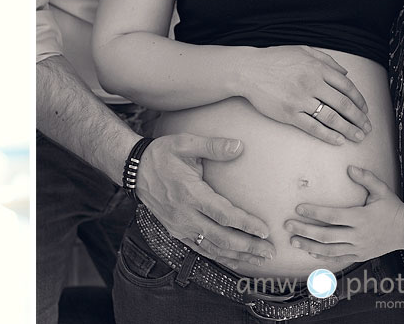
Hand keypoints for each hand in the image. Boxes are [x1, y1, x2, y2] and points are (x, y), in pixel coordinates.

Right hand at [136, 133, 275, 267]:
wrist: (134, 170)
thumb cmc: (161, 154)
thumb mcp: (184, 143)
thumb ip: (212, 146)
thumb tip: (238, 146)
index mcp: (189, 193)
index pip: (221, 214)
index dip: (244, 224)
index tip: (264, 230)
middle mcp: (184, 214)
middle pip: (220, 237)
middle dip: (247, 247)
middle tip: (269, 251)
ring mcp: (179, 226)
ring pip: (211, 248)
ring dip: (237, 256)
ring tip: (259, 260)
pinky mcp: (176, 231)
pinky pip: (200, 249)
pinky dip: (220, 257)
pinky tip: (236, 260)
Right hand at [242, 46, 371, 144]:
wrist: (248, 69)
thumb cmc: (275, 59)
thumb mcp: (302, 50)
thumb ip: (326, 59)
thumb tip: (346, 72)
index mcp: (317, 68)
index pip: (347, 87)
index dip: (360, 101)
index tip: (365, 110)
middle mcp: (312, 83)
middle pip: (344, 105)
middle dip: (359, 119)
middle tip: (367, 129)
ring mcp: (300, 99)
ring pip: (332, 118)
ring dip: (348, 130)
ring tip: (357, 137)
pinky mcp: (289, 113)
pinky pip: (313, 127)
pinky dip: (328, 135)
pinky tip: (338, 140)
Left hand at [283, 166, 403, 265]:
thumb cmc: (392, 208)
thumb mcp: (382, 190)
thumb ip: (366, 178)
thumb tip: (350, 168)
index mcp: (361, 218)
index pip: (332, 216)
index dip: (314, 212)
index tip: (298, 208)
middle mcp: (358, 235)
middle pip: (326, 235)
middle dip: (305, 230)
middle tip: (288, 225)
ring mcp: (359, 248)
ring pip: (330, 250)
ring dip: (310, 246)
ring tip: (293, 241)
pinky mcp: (360, 256)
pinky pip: (339, 258)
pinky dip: (324, 257)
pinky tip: (311, 253)